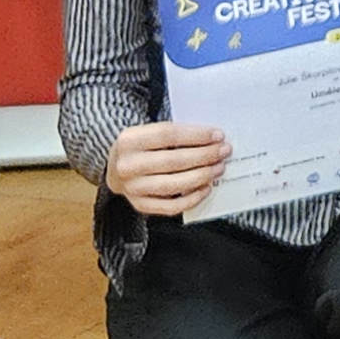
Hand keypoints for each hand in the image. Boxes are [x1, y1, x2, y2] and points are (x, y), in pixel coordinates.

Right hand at [106, 117, 230, 218]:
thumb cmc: (141, 147)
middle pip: (173, 161)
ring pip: (173, 185)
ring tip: (218, 168)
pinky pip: (170, 206)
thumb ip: (175, 134)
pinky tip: (206, 188)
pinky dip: (191, 199)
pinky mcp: (139, 205)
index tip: (218, 135)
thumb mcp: (148, 132)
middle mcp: (127, 166)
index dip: (196, 135)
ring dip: (201, 176)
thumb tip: (212, 139)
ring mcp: (132, 188)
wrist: (115, 168)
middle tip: (224, 151)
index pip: (168, 135)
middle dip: (204, 156)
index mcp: (129, 140)